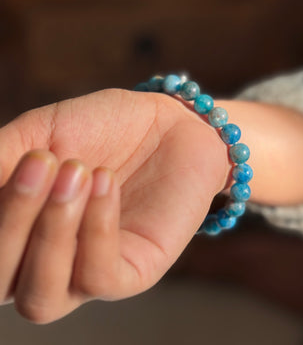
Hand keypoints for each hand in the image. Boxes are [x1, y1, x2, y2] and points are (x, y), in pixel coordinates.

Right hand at [0, 89, 228, 322]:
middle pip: (1, 283)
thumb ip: (0, 158)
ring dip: (51, 233)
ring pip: (42, 298)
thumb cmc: (103, 128)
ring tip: (76, 171)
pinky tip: (105, 183)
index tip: (6, 167)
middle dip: (14, 220)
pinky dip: (95, 229)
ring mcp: (86, 274)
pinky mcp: (132, 273)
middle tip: (39, 162)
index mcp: (17, 233)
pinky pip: (99, 276)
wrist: (169, 122)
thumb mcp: (41, 133)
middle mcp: (44, 264)